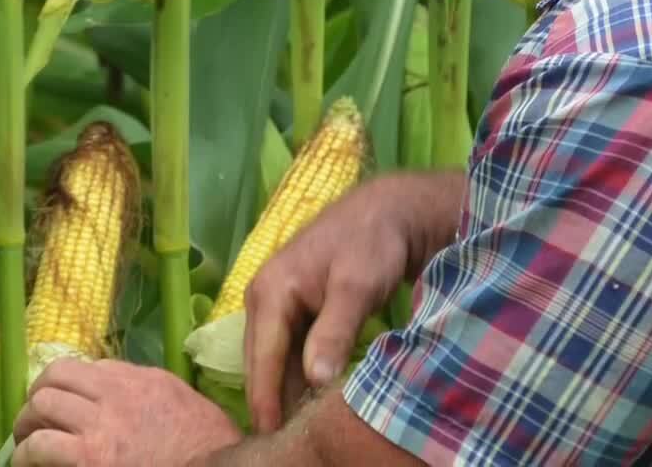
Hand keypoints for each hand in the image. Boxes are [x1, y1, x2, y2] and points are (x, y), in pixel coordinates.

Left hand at [12, 358, 241, 466]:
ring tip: (28, 443)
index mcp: (143, 379)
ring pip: (41, 403)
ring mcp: (100, 423)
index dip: (72, 387)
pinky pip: (38, 445)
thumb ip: (148, 392)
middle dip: (40, 397)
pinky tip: (30, 464)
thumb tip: (117, 393)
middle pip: (57, 375)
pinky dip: (27, 455)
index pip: (90, 368)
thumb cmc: (204, 446)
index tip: (68, 407)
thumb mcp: (180, 402)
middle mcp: (118, 393)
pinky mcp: (87, 456)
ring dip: (29, 424)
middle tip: (36, 421)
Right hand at [243, 171, 464, 433]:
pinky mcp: (298, 305)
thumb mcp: (356, 287)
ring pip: (276, 356)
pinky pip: (290, 347)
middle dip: (270, 400)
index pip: (262, 358)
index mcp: (270, 291)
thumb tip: (313, 380)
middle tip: (283, 440)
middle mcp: (265, 296)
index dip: (265, 400)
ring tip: (296, 427)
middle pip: (262, 360)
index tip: (269, 437)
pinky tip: (309, 397)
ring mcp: (280, 301)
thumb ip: (333, 332)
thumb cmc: (371, 244)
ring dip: (284, 388)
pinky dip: (297, 371)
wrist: (390, 210)